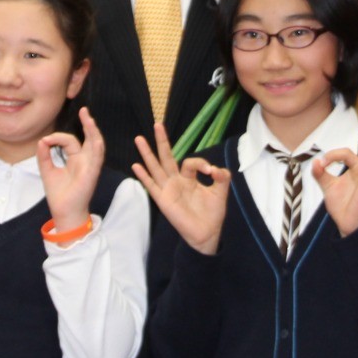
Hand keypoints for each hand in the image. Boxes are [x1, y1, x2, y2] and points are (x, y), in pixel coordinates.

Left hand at [37, 107, 105, 235]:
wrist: (63, 213)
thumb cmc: (59, 194)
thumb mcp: (47, 171)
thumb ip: (44, 156)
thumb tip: (42, 140)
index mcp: (75, 159)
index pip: (69, 141)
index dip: (57, 137)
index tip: (44, 141)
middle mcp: (85, 161)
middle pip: (89, 138)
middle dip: (88, 124)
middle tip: (85, 111)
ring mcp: (90, 167)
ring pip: (96, 145)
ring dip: (93, 132)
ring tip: (89, 119)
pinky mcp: (92, 174)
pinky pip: (97, 160)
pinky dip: (96, 149)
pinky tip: (96, 139)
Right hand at [130, 122, 230, 254]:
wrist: (207, 233)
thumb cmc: (212, 214)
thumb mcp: (221, 191)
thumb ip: (221, 177)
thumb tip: (216, 168)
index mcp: (189, 178)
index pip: (190, 162)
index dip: (201, 163)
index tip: (211, 171)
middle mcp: (176, 181)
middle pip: (166, 157)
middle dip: (162, 141)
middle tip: (157, 124)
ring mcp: (168, 189)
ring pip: (155, 167)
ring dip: (147, 153)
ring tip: (139, 138)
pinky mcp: (163, 200)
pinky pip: (151, 186)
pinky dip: (143, 176)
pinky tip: (135, 165)